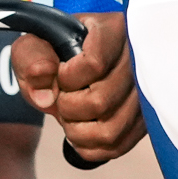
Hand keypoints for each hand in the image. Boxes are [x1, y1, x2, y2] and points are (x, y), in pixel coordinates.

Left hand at [10, 12, 145, 161]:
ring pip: (110, 130)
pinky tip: (81, 132)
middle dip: (67, 106)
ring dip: (78, 131)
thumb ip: (31, 56)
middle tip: (63, 96)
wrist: (76, 69)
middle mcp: (139, 61)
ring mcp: (146, 94)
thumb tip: (44, 80)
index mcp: (115, 30)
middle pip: (100, 101)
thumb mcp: (35, 45)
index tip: (61, 72)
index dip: (67, 77)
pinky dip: (89, 147)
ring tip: (71, 116)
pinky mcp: (144, 121)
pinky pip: (117, 148)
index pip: (94, 64)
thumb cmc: (57, 54)